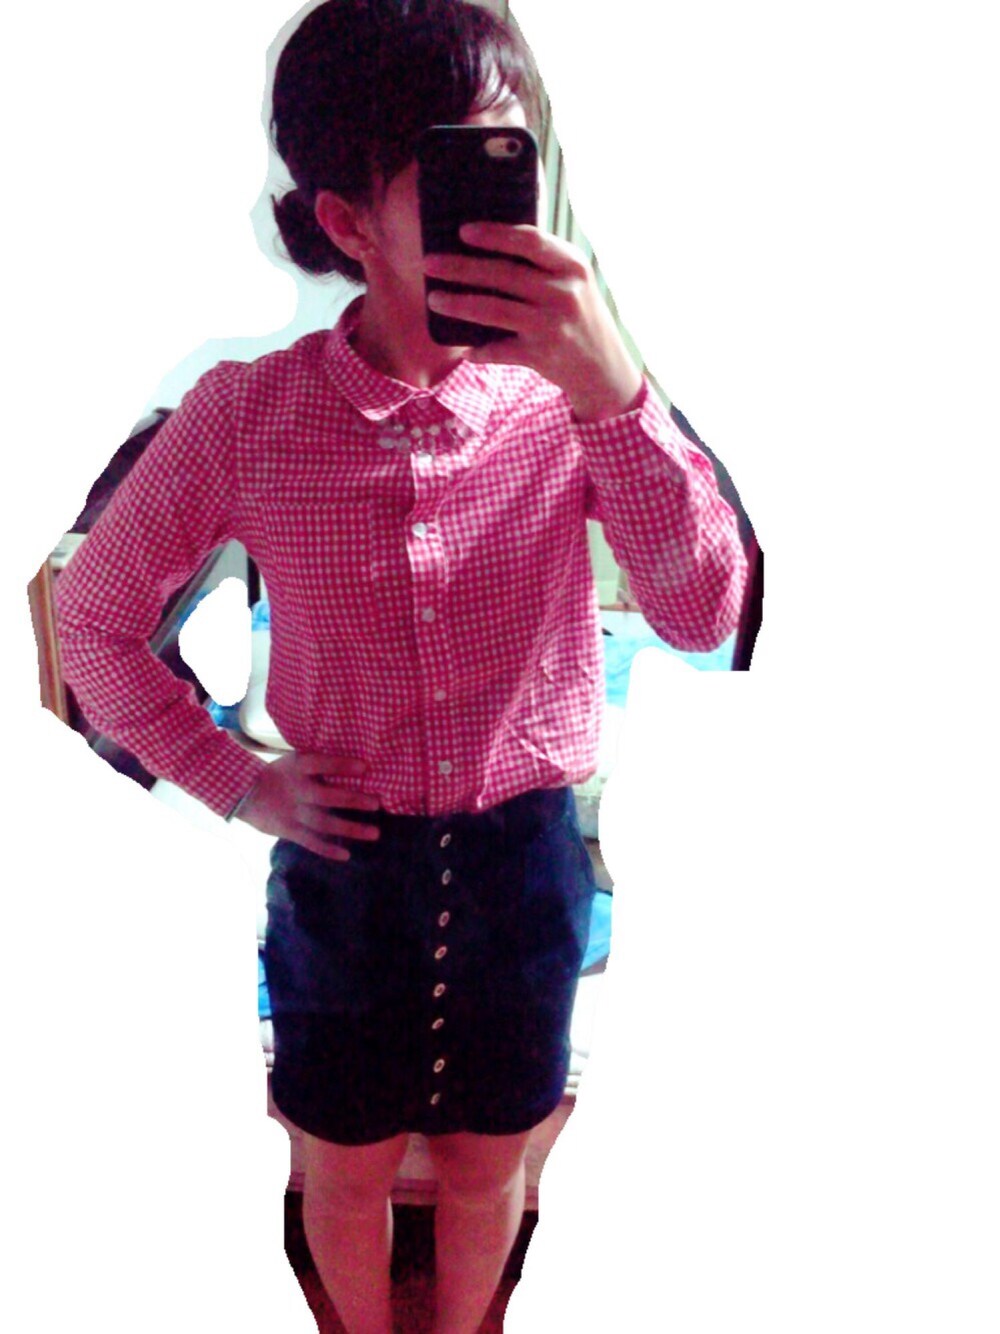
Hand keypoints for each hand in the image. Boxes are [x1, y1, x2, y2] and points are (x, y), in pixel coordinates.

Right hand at [234, 751, 380, 860]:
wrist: (243, 793)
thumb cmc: (280, 774)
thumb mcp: (294, 761)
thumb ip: (318, 764)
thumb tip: (356, 765)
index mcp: (297, 767)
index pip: (322, 764)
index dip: (342, 765)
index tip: (365, 767)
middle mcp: (296, 790)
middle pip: (327, 796)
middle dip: (353, 800)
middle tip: (377, 803)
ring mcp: (292, 812)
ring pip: (324, 823)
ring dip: (350, 829)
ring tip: (374, 833)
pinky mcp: (287, 830)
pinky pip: (310, 841)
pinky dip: (327, 850)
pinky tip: (346, 855)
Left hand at [423, 223, 643, 421]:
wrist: (604, 368)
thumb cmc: (577, 315)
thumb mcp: (572, 281)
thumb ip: (542, 262)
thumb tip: (486, 243)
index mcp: (572, 266)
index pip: (529, 241)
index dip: (494, 234)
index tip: (463, 231)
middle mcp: (564, 293)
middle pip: (503, 274)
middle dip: (460, 268)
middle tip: (429, 263)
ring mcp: (553, 325)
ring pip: (494, 311)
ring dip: (459, 305)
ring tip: (434, 300)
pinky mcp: (542, 355)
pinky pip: (500, 350)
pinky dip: (480, 351)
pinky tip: (466, 350)